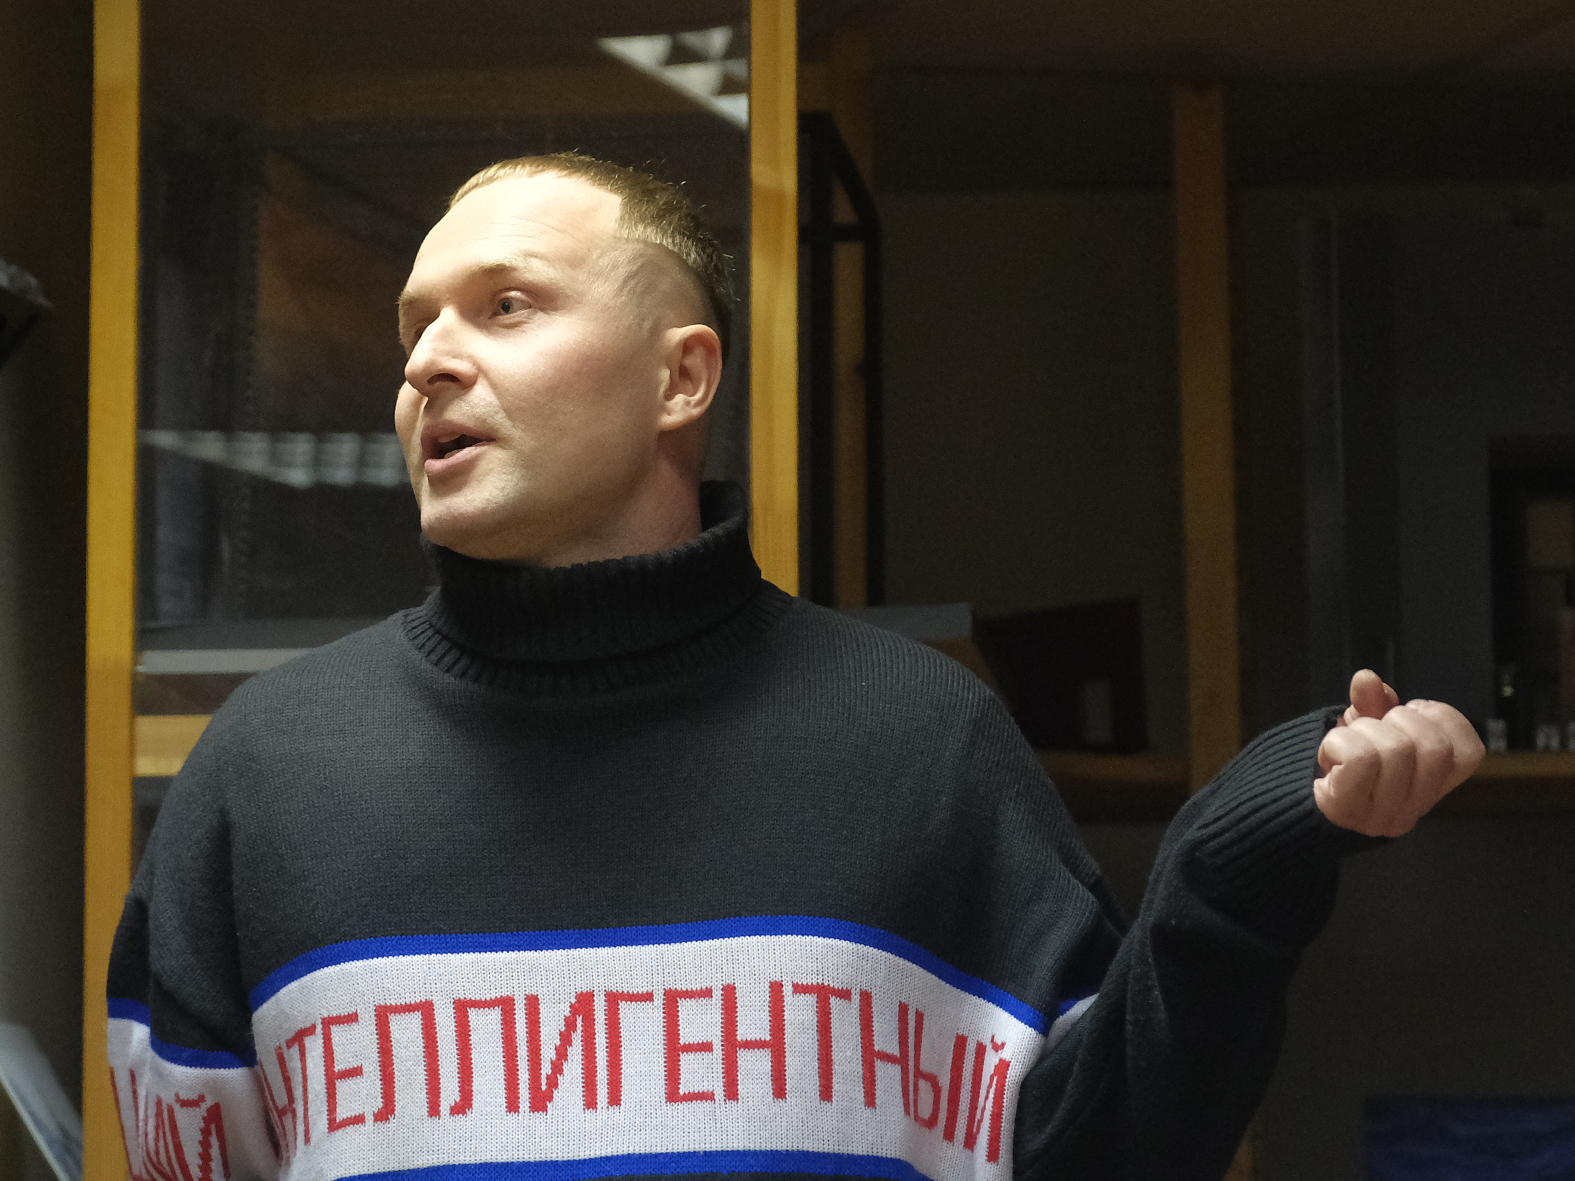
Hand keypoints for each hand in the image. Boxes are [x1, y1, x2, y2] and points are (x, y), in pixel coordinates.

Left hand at [1313, 669, 1485, 836]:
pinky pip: (1359, 758)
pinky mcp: (1347, 810)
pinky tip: (1330, 752)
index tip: (1412, 714)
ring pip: (1396, 750)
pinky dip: (1338, 741)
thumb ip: (1374, 703)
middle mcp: (1415, 808)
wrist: (1301, 797)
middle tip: (1376, 726)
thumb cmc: (1344, 762)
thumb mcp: (1369, 728)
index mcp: (1433, 788)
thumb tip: (1366, 679)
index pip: (1470, 753)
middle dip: (1401, 719)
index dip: (1444, 719)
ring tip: (1350, 740)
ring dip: (1365, 730)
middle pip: (1435, 749)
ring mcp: (1383, 815)